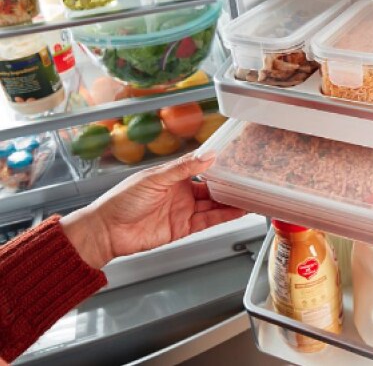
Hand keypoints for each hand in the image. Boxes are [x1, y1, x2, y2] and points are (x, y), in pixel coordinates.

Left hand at [61, 151, 246, 269]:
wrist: (107, 231)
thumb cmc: (121, 201)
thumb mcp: (154, 179)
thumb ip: (182, 168)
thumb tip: (207, 155)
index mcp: (172, 177)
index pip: (201, 168)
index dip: (218, 165)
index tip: (235, 160)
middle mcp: (180, 193)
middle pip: (211, 188)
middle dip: (229, 185)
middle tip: (249, 180)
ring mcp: (183, 211)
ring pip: (214, 205)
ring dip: (231, 201)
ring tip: (250, 196)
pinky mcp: (183, 228)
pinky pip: (209, 221)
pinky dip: (224, 216)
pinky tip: (237, 211)